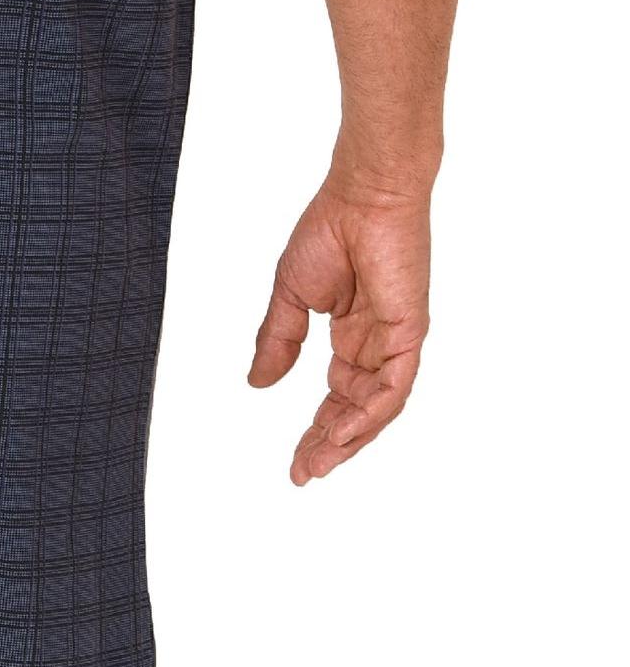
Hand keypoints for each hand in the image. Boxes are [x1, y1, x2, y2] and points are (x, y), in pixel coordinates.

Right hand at [248, 174, 431, 485]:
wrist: (361, 195)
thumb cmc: (330, 230)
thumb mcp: (290, 296)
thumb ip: (278, 341)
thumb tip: (258, 383)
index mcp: (353, 335)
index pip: (337, 396)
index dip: (317, 430)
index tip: (295, 462)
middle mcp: (377, 344)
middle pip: (357, 410)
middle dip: (331, 444)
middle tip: (304, 472)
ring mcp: (396, 341)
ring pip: (378, 407)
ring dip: (349, 438)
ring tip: (319, 462)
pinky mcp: (408, 332)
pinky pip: (393, 385)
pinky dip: (369, 413)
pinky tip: (342, 432)